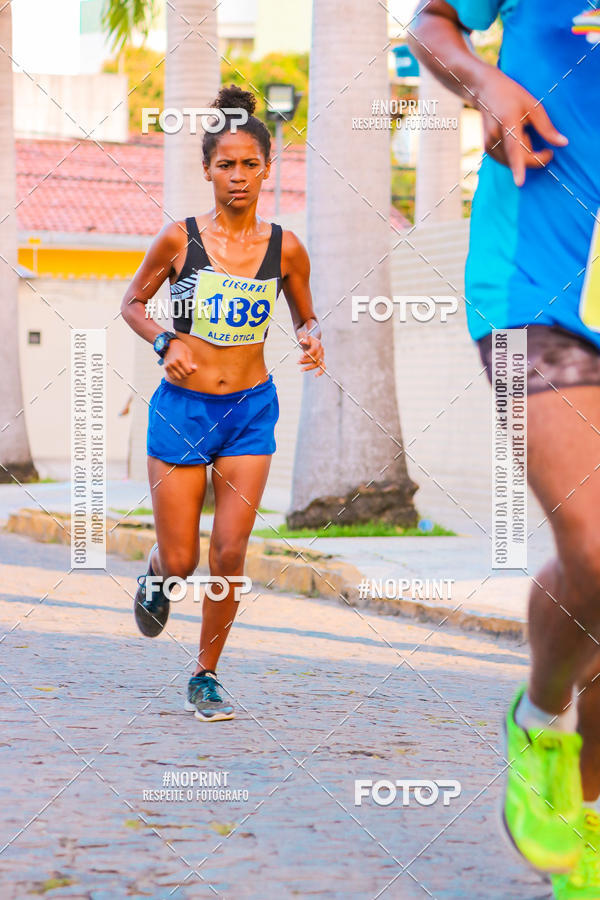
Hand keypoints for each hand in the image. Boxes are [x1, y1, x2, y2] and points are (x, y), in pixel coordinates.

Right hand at [162, 339, 196, 380]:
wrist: (169, 344)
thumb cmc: (181, 348)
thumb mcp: (189, 352)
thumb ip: (191, 362)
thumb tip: (195, 369)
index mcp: (180, 359)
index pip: (188, 371)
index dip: (192, 370)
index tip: (191, 367)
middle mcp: (174, 363)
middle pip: (184, 375)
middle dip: (187, 373)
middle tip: (187, 368)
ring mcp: (169, 366)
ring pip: (178, 378)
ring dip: (182, 376)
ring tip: (183, 370)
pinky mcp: (166, 368)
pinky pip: (172, 377)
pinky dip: (176, 376)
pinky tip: (178, 371)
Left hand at [297, 330, 324, 376]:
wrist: (309, 340)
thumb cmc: (305, 338)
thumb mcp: (303, 336)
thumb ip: (304, 338)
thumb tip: (303, 342)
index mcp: (317, 343)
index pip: (314, 350)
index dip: (307, 354)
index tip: (300, 357)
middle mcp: (321, 350)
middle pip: (315, 358)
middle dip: (306, 361)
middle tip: (298, 362)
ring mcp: (322, 355)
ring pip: (318, 364)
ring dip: (309, 367)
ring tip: (301, 370)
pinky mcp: (321, 360)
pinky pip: (323, 367)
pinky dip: (320, 372)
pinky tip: (316, 376)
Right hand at [475, 66, 567, 186]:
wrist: (484, 91)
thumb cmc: (511, 95)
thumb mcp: (533, 105)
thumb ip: (547, 127)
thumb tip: (562, 144)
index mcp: (508, 122)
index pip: (514, 149)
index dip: (518, 167)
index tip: (520, 183)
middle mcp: (495, 136)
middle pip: (518, 159)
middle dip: (535, 157)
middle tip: (548, 151)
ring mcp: (488, 144)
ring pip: (512, 162)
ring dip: (524, 154)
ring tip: (524, 134)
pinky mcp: (486, 149)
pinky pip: (506, 160)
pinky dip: (515, 155)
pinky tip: (515, 139)